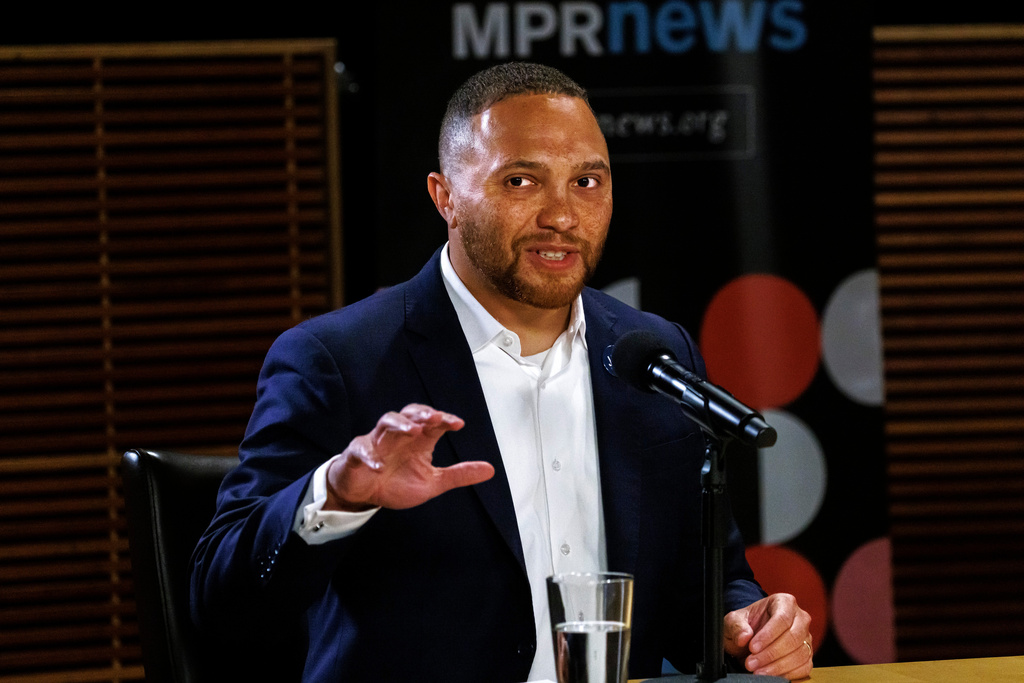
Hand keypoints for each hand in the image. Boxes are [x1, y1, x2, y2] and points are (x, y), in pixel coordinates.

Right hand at [325, 403, 494, 511]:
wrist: (365, 496)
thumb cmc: (397, 483)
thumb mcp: (433, 483)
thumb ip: (459, 475)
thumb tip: (490, 469)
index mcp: (418, 440)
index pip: (432, 423)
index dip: (444, 419)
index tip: (458, 424)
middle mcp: (398, 436)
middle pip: (409, 414)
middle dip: (422, 414)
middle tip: (435, 418)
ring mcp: (376, 443)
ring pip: (386, 423)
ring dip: (400, 424)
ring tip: (413, 431)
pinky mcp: (356, 456)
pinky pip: (361, 451)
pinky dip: (369, 456)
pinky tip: (379, 467)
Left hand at [723, 592, 812, 679]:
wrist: (750, 637)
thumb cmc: (745, 625)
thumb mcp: (733, 621)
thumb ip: (736, 626)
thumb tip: (744, 637)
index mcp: (784, 602)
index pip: (782, 618)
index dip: (768, 635)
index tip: (752, 647)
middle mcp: (800, 618)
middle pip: (793, 637)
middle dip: (771, 653)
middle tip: (751, 663)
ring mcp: (806, 637)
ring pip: (800, 654)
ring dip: (777, 666)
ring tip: (757, 671)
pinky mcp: (807, 655)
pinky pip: (804, 667)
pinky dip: (787, 674)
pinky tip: (770, 675)